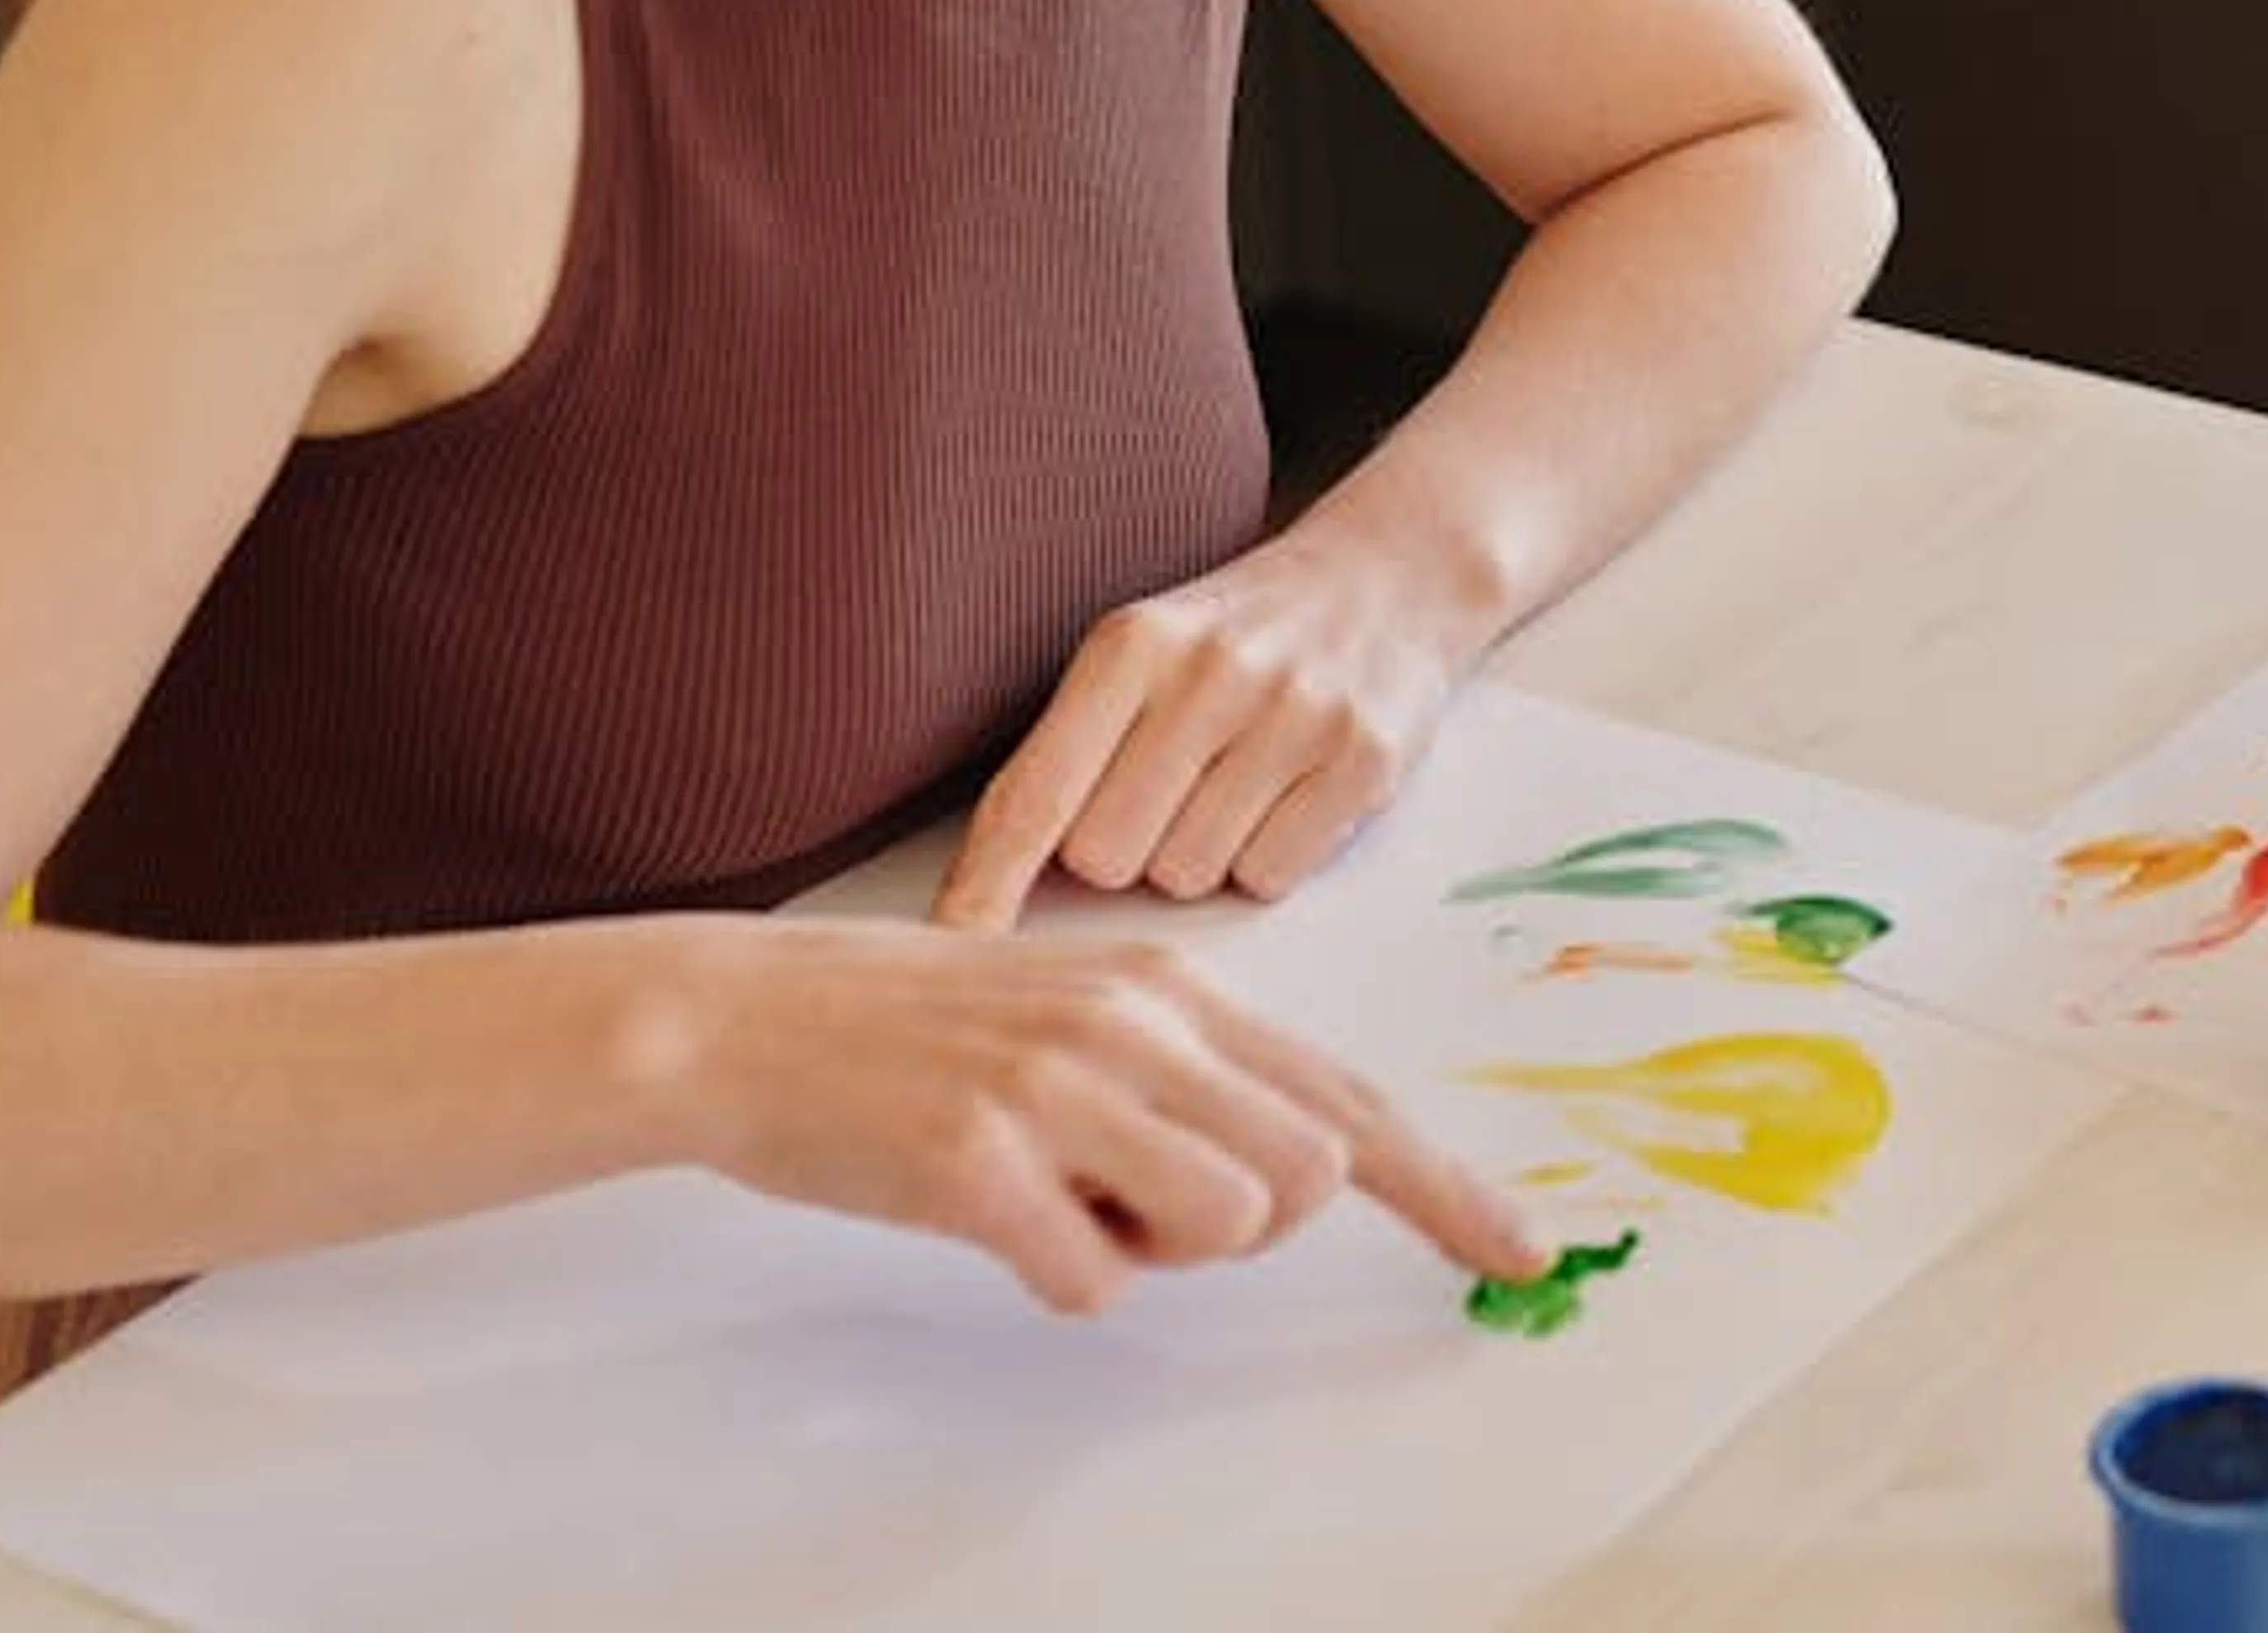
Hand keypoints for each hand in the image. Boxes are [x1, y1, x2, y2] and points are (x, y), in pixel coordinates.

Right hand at [697, 922, 1548, 1310]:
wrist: (747, 1020)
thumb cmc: (919, 1031)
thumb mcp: (1082, 1013)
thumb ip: (1192, 1073)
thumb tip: (1286, 1169)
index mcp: (1173, 987)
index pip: (1351, 1097)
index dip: (1447, 1185)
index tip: (1520, 1246)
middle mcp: (1135, 1024)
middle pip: (1307, 1175)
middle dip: (1246, 1223)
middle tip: (1134, 1201)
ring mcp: (1057, 1087)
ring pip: (1222, 1223)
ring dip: (1151, 1249)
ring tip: (1059, 1196)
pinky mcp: (979, 1159)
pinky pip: (1090, 1280)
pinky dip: (1054, 1274)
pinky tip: (991, 1214)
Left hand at [934, 504, 1485, 923]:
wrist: (1389, 577)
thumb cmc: (1238, 638)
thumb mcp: (1141, 655)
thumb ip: (1068, 754)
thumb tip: (983, 890)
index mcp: (1131, 644)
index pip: (1032, 795)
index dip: (983, 884)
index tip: (947, 947)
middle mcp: (1209, 673)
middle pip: (1106, 857)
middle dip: (1124, 851)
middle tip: (1168, 792)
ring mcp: (1293, 715)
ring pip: (1188, 876)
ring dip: (1200, 855)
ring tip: (1233, 784)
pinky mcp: (1363, 759)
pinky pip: (1269, 876)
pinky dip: (1267, 857)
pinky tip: (1286, 796)